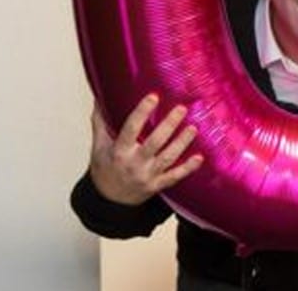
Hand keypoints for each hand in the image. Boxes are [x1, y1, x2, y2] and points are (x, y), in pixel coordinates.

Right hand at [88, 94, 203, 204]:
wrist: (108, 201)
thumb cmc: (105, 169)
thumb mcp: (98, 147)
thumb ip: (101, 123)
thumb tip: (100, 98)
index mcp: (119, 151)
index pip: (130, 129)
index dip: (141, 112)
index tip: (153, 97)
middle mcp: (134, 163)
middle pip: (154, 143)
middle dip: (168, 126)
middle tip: (181, 109)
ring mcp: (147, 176)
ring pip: (167, 158)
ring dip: (181, 143)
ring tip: (193, 128)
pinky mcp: (157, 185)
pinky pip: (174, 177)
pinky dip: (187, 168)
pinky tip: (199, 158)